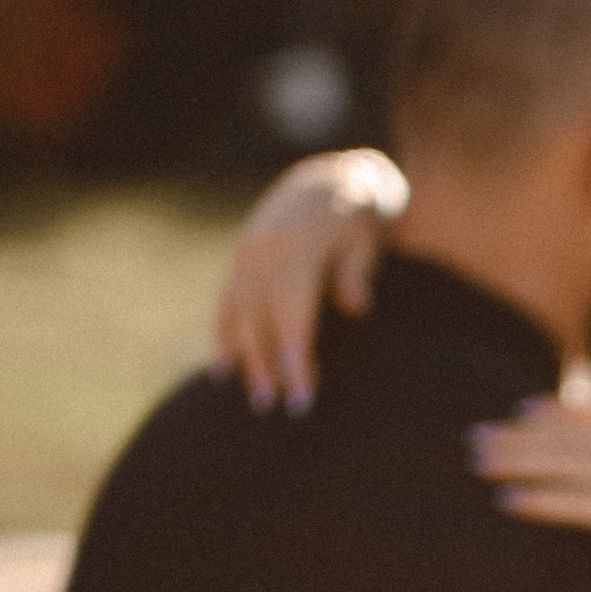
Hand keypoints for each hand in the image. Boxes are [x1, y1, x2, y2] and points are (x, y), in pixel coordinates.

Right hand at [211, 150, 407, 410]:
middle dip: (270, 367)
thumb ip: (357, 272)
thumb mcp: (367, 237)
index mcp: (296, 245)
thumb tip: (356, 306)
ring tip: (257, 401)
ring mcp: (246, 253)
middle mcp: (263, 250)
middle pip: (262, 320)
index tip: (302, 396)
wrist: (328, 180)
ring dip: (246, 359)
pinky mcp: (239, 258)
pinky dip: (224, 335)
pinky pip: (226, 301)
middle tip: (278, 411)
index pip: (293, 313)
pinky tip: (223, 369)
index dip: (295, 357)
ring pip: (240, 315)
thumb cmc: (359, 218)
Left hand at [471, 387, 590, 576]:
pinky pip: (577, 504)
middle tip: (478, 437)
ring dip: (518, 461)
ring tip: (479, 464)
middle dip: (520, 436)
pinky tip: (509, 501)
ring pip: (566, 463)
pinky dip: (541, 501)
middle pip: (571, 435)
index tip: (525, 409)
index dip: (560, 411)